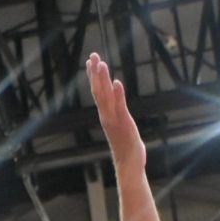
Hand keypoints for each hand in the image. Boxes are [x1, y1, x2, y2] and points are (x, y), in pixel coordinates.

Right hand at [87, 52, 145, 172]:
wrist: (129, 164)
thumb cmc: (127, 148)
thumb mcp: (120, 127)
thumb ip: (117, 116)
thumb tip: (116, 109)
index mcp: (105, 114)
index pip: (97, 92)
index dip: (93, 76)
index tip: (90, 61)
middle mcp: (106, 115)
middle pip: (98, 90)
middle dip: (95, 72)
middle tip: (93, 55)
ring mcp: (114, 119)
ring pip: (106, 96)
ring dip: (103, 80)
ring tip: (102, 64)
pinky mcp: (123, 123)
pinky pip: (119, 106)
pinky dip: (117, 94)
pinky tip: (116, 82)